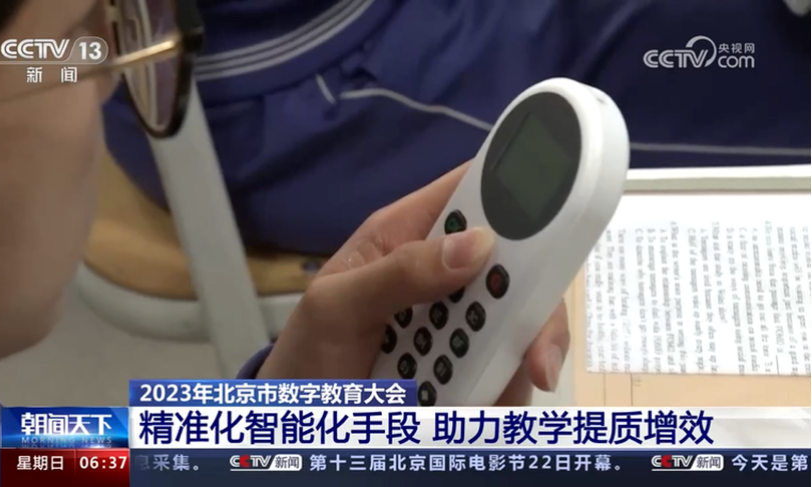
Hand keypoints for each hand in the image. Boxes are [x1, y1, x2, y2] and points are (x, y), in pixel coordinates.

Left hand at [259, 163, 569, 404]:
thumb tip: (479, 244)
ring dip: (516, 358)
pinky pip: (508, 373)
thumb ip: (398, 272)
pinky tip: (472, 407)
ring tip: (480, 393)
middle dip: (534, 302)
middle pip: (519, 265)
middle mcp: (447, 273)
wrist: (303, 415)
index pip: (476, 192)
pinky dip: (500, 392)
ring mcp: (463, 322)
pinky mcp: (471, 367)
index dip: (521, 188)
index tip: (561, 205)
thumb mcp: (336, 305)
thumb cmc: (309, 349)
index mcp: (412, 235)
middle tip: (536, 351)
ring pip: (523, 324)